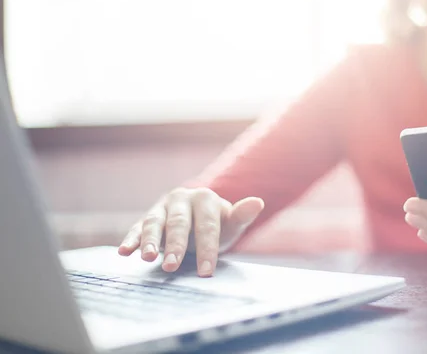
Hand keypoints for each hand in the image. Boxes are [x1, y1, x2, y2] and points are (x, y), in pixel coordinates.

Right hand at [118, 188, 263, 276]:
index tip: (206, 272)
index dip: (207, 249)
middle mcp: (181, 199)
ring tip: (147, 257)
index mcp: (205, 198)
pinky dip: (131, 239)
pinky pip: (137, 228)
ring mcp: (162, 208)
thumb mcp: (232, 223)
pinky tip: (124, 252)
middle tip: (173, 267)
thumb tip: (257, 202)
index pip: (207, 225)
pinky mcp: (146, 218)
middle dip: (176, 245)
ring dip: (149, 240)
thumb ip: (242, 215)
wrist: (198, 221)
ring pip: (155, 223)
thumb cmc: (218, 225)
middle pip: (179, 223)